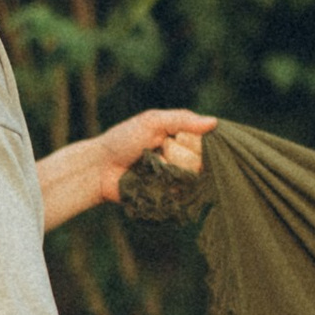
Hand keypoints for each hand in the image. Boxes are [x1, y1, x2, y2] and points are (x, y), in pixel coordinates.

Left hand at [95, 107, 216, 196]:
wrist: (100, 168)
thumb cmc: (124, 140)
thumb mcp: (152, 122)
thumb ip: (182, 119)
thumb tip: (214, 122)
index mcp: (182, 136)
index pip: (207, 141)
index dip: (194, 141)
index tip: (177, 138)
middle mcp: (184, 156)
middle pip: (202, 160)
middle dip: (180, 155)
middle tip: (159, 150)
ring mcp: (177, 177)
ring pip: (192, 177)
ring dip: (171, 170)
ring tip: (152, 166)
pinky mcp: (169, 195)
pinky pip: (181, 193)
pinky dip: (168, 186)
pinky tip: (152, 181)